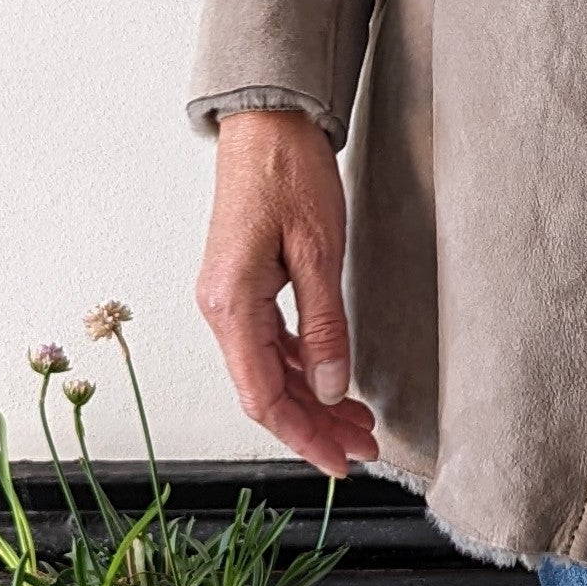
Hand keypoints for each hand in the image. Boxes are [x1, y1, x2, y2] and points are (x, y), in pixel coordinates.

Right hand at [196, 111, 378, 479]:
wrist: (267, 123)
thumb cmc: (288, 173)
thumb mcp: (318, 251)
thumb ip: (325, 325)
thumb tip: (332, 387)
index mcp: (231, 305)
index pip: (263, 397)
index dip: (303, 437)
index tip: (340, 462)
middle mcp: (221, 309)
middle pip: (266, 391)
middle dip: (316, 425)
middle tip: (365, 448)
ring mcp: (229, 299)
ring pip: (269, 370)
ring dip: (313, 400)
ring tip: (359, 422)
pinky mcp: (243, 286)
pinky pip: (270, 343)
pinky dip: (303, 368)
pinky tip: (333, 381)